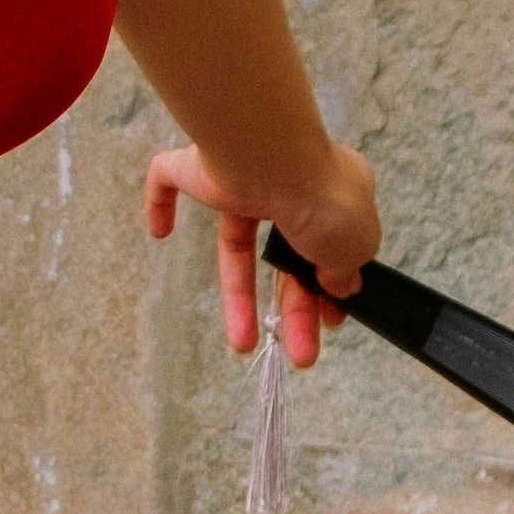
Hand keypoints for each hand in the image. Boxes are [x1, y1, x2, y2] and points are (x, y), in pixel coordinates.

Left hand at [143, 138, 377, 366]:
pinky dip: (161, 204)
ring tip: (243, 345)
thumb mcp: (355, 245)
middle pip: (281, 255)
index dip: (324, 288)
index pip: (326, 245)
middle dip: (293, 309)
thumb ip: (346, 269)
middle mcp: (286, 180)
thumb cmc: (322, 200)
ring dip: (238, 296)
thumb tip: (342, 288)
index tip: (330, 321)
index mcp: (331, 191)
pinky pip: (169, 178)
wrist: (273, 159)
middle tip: (301, 354)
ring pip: (234, 241)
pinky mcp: (197, 166)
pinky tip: (158, 233)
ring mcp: (240, 174)